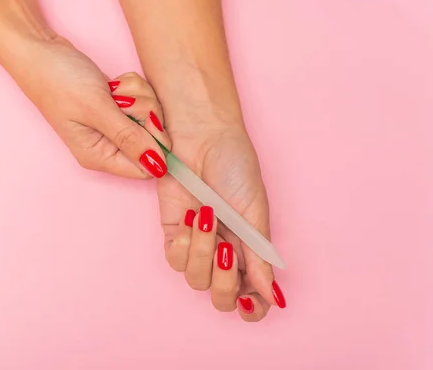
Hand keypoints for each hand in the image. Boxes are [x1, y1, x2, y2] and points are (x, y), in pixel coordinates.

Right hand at [4, 36, 168, 178]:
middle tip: (122, 99)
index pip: (145, 168)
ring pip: (150, 116)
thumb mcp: (97, 109)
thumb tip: (159, 167)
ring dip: (138, 96)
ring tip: (113, 89)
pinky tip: (114, 83)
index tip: (147, 119)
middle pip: (152, 139)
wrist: (40, 49)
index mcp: (99, 156)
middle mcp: (107, 146)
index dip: (154, 144)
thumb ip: (130, 138)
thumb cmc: (59, 80)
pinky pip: (143, 101)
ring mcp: (113, 125)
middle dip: (144, 113)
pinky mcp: (117, 108)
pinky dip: (133, 88)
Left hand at [159, 111, 286, 320]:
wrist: (204, 138)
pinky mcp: (173, 232)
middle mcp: (224, 252)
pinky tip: (191, 216)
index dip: (251, 310)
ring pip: (195, 280)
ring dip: (202, 253)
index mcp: (250, 250)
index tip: (250, 304)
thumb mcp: (254, 215)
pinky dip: (183, 243)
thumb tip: (274, 298)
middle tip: (227, 251)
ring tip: (208, 217)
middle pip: (221, 297)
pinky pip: (174, 259)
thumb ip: (259, 258)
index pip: (251, 296)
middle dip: (224, 283)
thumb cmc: (235, 169)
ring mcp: (197, 244)